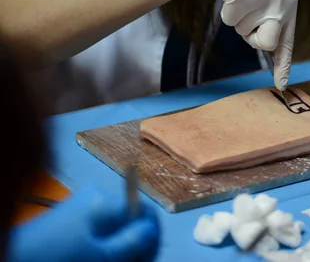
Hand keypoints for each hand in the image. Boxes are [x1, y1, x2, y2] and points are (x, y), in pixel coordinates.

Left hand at [7, 186, 159, 261]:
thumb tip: (153, 229)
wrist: (13, 259)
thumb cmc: (60, 259)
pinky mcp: (69, 219)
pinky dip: (103, 247)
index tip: (149, 258)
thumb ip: (134, 242)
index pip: (145, 211)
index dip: (152, 236)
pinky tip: (100, 259)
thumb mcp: (102, 257)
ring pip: (115, 228)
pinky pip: (97, 231)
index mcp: (106, 201)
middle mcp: (96, 197)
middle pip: (130, 220)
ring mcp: (81, 207)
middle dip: (135, 244)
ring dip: (120, 248)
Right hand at [179, 0, 297, 89]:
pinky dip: (225, 11)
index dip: (283, 65)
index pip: (287, 41)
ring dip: (236, 18)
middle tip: (248, 12)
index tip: (282, 85)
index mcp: (290, 3)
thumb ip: (271, 20)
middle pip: (264, 43)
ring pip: (243, 31)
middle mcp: (283, 0)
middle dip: (250, 35)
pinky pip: (229, 20)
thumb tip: (269, 49)